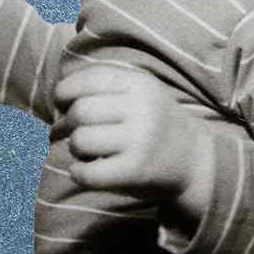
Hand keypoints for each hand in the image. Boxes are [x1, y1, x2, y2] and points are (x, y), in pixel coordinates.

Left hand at [55, 66, 213, 210]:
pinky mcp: (134, 171)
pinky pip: (86, 173)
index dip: (64, 91)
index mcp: (141, 83)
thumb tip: (59, 88)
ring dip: (76, 148)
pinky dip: (79, 173)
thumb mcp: (141, 91)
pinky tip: (88, 169)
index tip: (64, 102)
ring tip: (90, 150)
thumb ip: (105, 82)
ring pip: (80, 141)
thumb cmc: (155, 121)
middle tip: (80, 130)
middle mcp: (142, 109)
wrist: (193, 158)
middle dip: (69, 122)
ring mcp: (140, 141)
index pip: (86, 80)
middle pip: (79, 111)